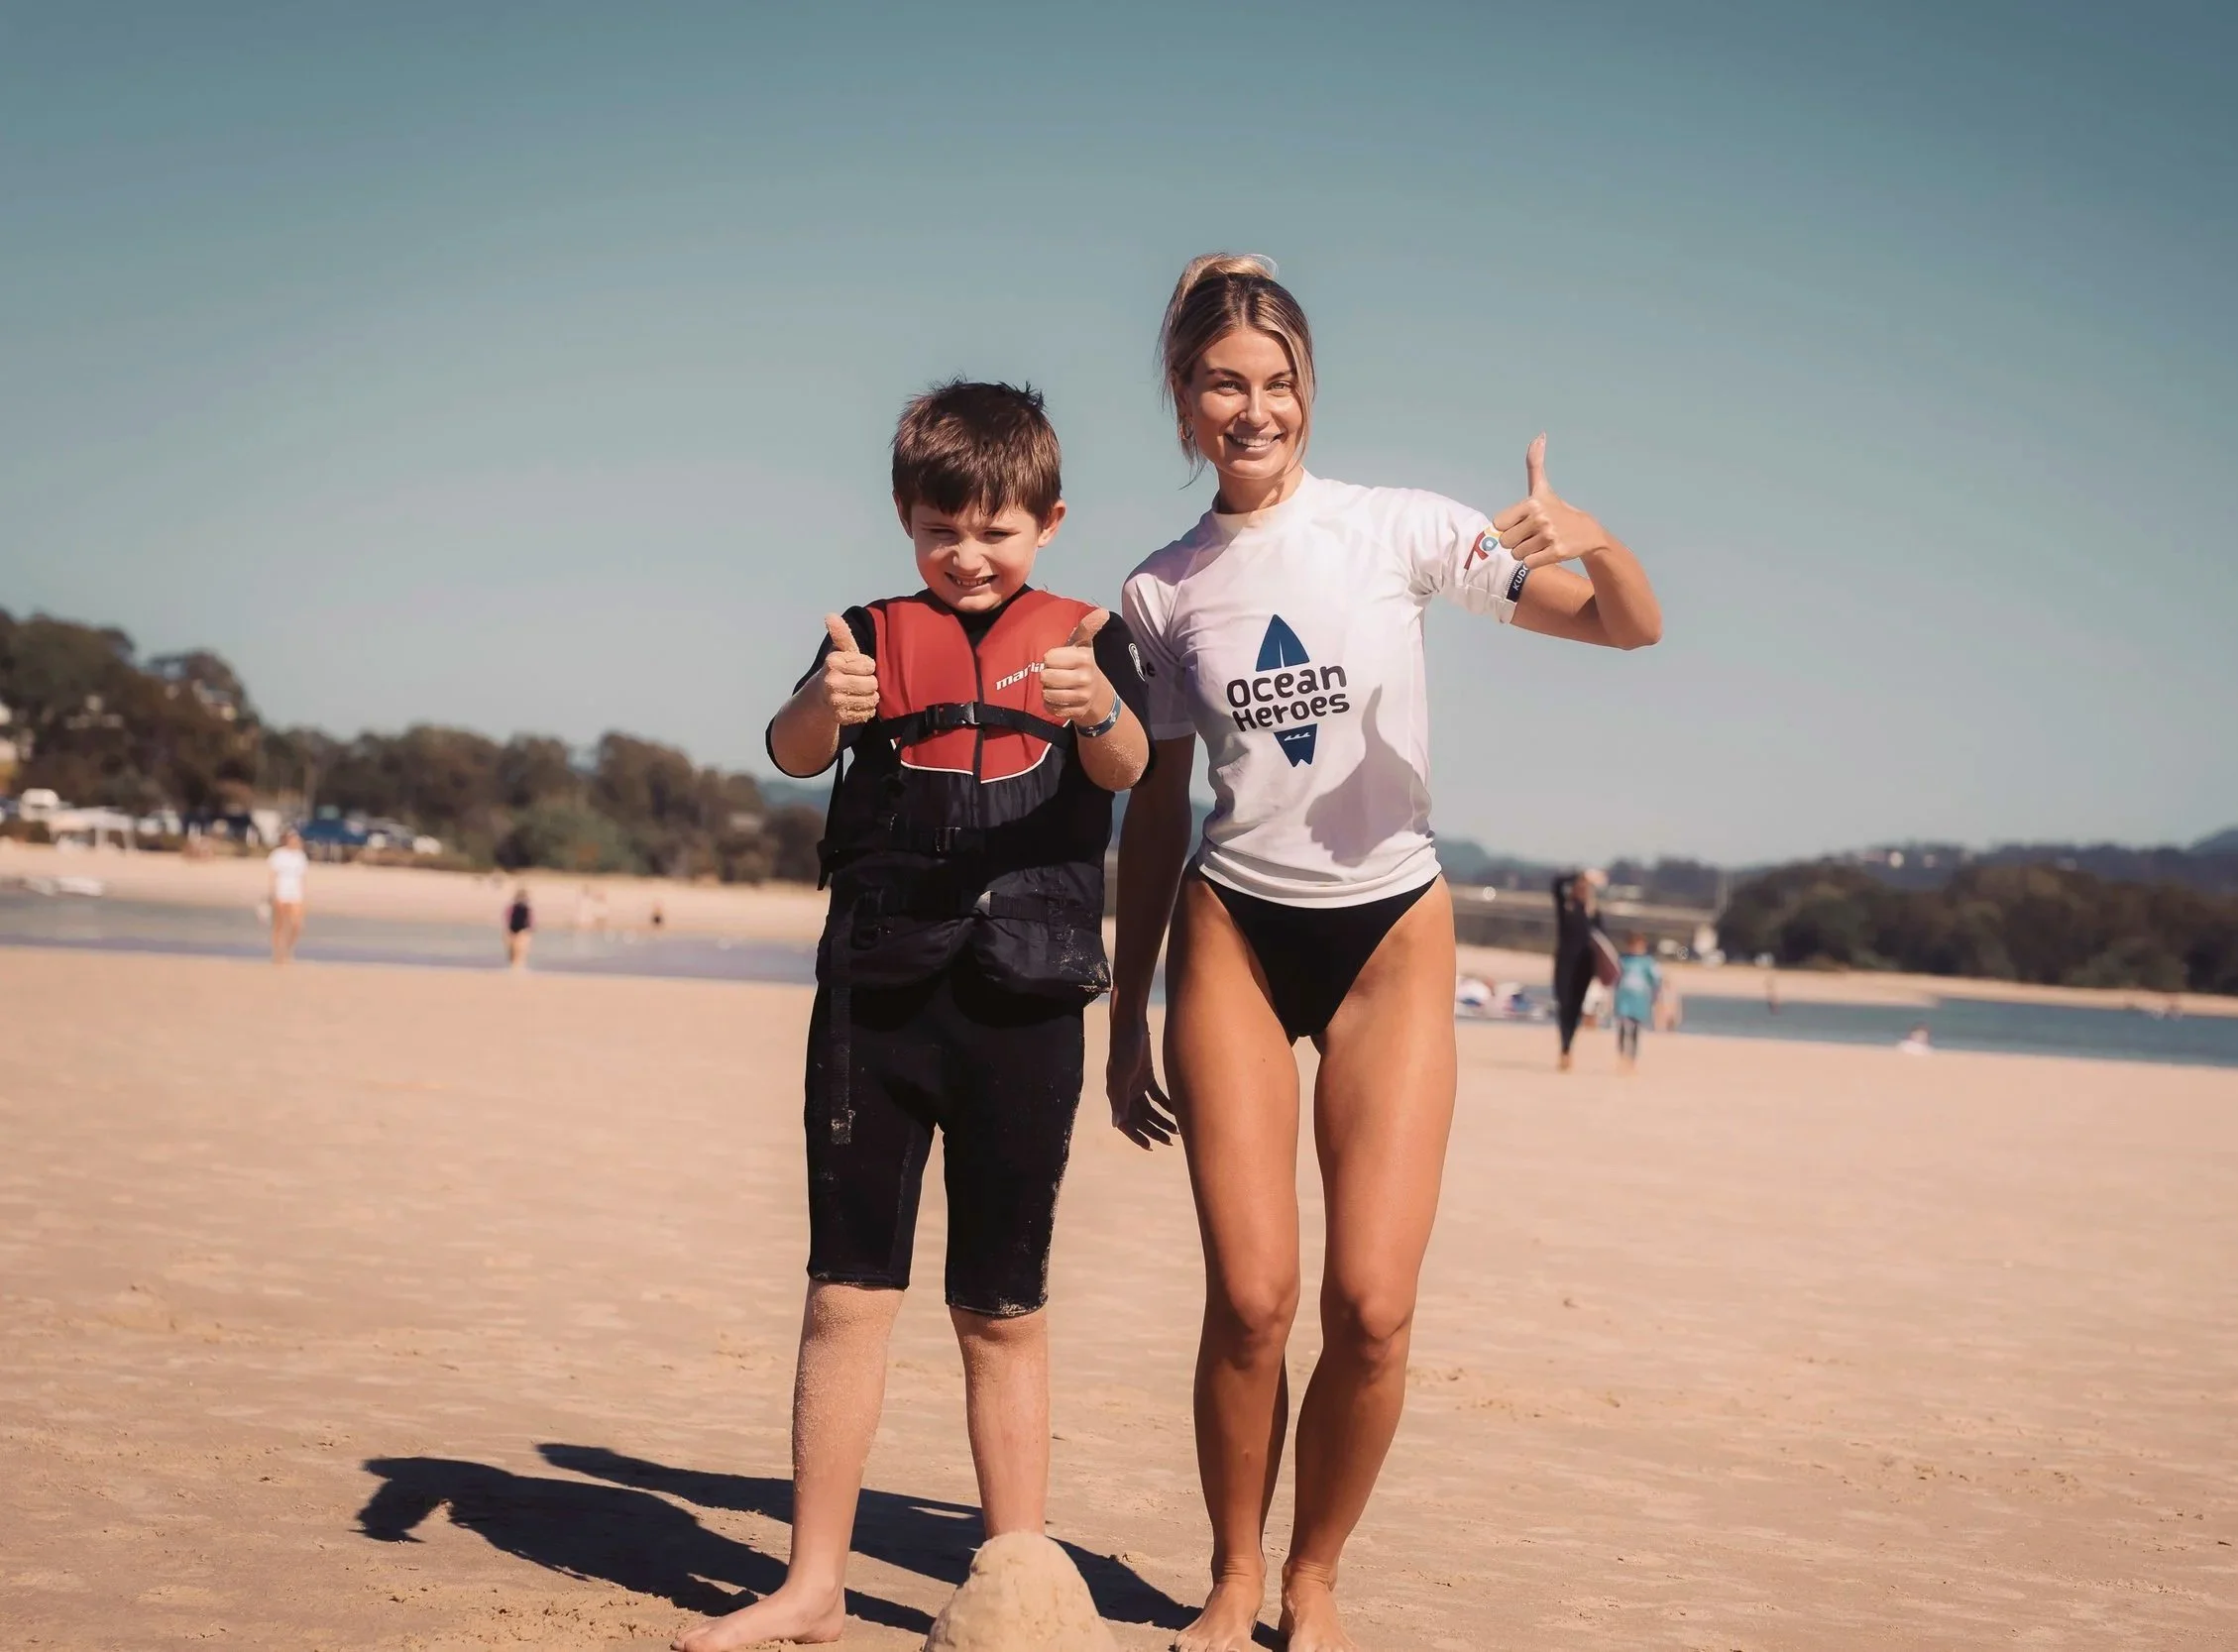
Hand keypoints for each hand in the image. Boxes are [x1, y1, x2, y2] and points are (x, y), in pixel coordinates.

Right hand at [820, 613, 878, 725]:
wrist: (819, 698)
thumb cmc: (836, 670)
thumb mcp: (840, 651)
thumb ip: (841, 634)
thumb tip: (830, 615)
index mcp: (833, 662)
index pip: (870, 665)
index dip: (867, 666)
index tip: (857, 667)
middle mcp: (831, 682)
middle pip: (873, 683)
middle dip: (869, 682)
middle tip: (857, 681)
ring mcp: (835, 701)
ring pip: (872, 699)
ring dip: (869, 696)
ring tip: (857, 692)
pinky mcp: (841, 717)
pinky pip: (867, 713)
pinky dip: (865, 710)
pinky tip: (855, 704)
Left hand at [1040, 609, 1115, 725]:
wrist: (1098, 694)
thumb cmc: (1082, 664)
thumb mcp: (1083, 644)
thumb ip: (1087, 627)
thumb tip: (1104, 611)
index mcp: (1084, 658)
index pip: (1048, 659)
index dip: (1050, 660)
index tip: (1060, 661)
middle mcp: (1085, 678)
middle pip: (1045, 677)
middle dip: (1048, 676)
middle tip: (1059, 675)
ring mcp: (1082, 697)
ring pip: (1047, 694)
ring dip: (1048, 690)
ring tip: (1059, 687)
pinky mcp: (1076, 712)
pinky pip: (1050, 708)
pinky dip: (1050, 704)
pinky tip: (1060, 699)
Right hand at [1105, 1016, 1176, 1148]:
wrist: (1131, 1023)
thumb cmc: (1125, 1047)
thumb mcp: (1122, 1074)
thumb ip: (1119, 1099)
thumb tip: (1116, 1124)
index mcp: (1116, 1094)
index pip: (1126, 1122)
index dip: (1137, 1136)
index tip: (1151, 1147)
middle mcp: (1124, 1091)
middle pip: (1140, 1118)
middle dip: (1154, 1131)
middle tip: (1170, 1142)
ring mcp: (1135, 1083)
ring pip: (1150, 1109)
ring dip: (1161, 1120)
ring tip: (1176, 1131)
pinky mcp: (1145, 1074)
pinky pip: (1156, 1096)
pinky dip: (1165, 1104)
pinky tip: (1177, 1111)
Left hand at [1494, 436, 1609, 569]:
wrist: (1586, 532)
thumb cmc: (1557, 510)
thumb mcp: (1543, 488)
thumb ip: (1535, 464)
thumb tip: (1539, 435)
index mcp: (1531, 502)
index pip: (1498, 524)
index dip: (1507, 527)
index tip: (1522, 523)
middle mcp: (1540, 517)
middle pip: (1505, 542)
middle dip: (1516, 542)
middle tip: (1533, 535)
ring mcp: (1548, 535)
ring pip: (1516, 554)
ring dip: (1526, 552)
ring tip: (1541, 543)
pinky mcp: (1556, 552)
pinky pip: (1528, 564)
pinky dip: (1535, 562)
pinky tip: (1546, 552)